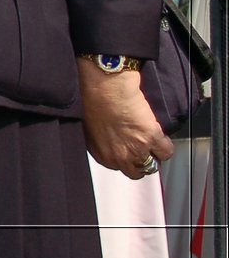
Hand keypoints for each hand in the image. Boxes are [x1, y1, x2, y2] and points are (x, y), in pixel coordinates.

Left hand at [78, 59, 173, 178]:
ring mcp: (135, 150)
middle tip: (143, 150)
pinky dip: (166, 145)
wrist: (105, 86)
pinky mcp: (151, 138)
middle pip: (136, 171)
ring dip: (154, 154)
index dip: (126, 158)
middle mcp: (118, 156)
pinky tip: (160, 136)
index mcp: (101, 154)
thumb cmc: (94, 100)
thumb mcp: (92, 127)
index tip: (130, 152)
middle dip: (141, 161)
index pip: (119, 167)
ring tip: (152, 142)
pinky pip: (166, 152)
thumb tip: (113, 143)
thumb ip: (103, 142)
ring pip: (152, 165)